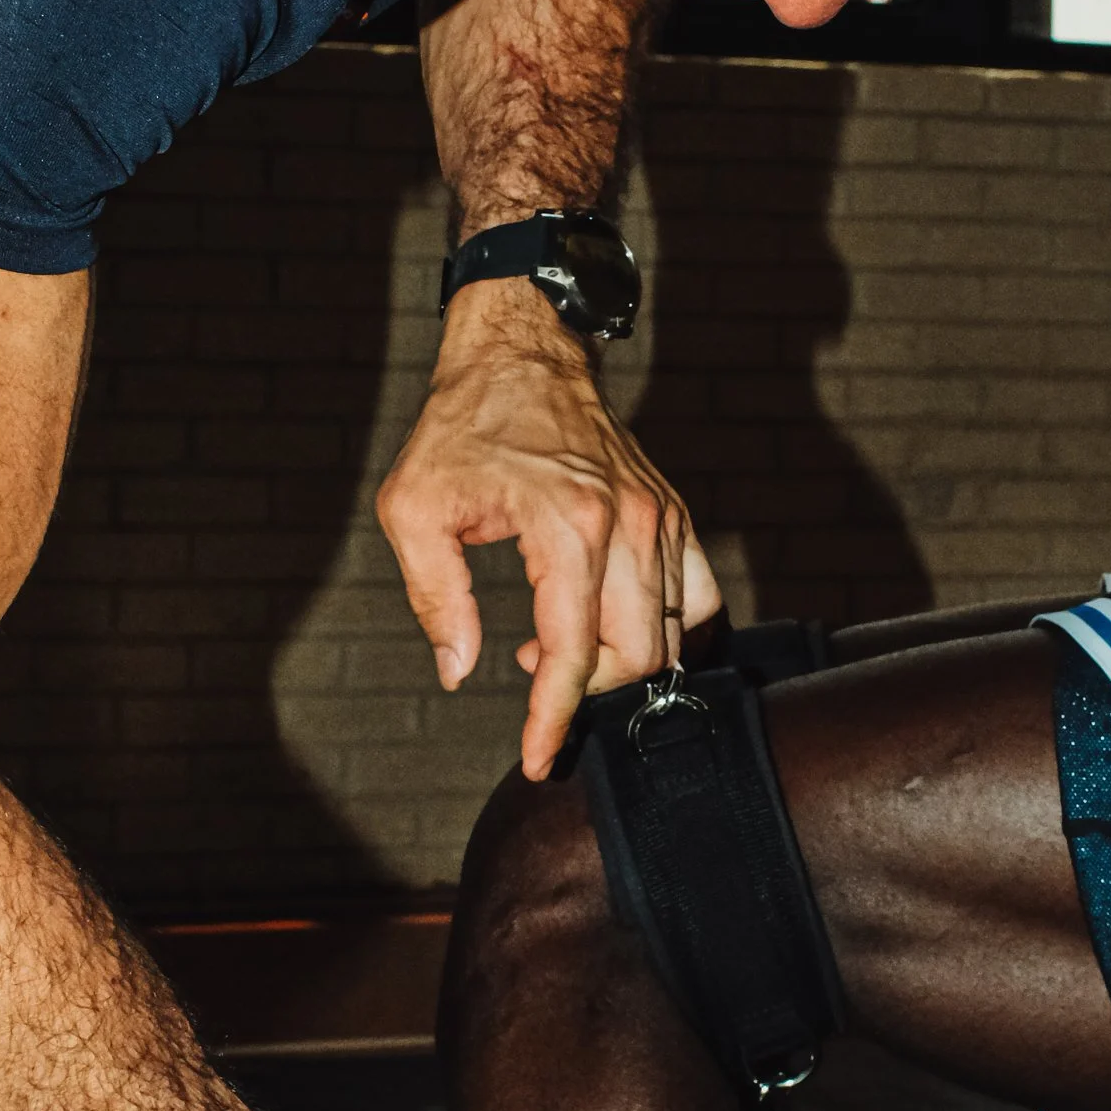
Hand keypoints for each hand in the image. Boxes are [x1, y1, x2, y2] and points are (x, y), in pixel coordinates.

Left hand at [376, 275, 718, 778]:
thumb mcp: (414, 509)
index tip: (539, 758)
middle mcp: (628, 524)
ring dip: (623, 667)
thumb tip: (459, 670)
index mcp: (568, 525)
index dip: (554, 717)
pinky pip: (697, 597)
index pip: (576, 652)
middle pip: (641, 657)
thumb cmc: (462, 424)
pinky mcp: (672, 513)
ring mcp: (660, 518)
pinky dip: (668, 633)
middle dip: (594, 698)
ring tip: (557, 646)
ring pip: (677, 635)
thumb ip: (436, 598)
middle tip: (539, 689)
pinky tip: (610, 628)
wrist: (521, 353)